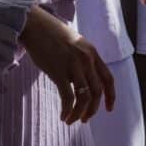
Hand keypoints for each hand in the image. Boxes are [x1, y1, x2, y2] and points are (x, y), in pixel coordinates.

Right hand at [19, 4, 115, 124]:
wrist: (35, 26)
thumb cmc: (52, 36)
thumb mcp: (76, 45)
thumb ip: (83, 60)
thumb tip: (83, 81)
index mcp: (93, 53)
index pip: (108, 79)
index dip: (110, 96)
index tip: (108, 109)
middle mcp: (87, 59)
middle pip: (97, 91)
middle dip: (93, 109)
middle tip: (84, 119)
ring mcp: (73, 65)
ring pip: (84, 97)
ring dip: (79, 112)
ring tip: (71, 120)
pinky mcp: (58, 71)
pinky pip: (68, 97)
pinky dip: (68, 110)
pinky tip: (63, 116)